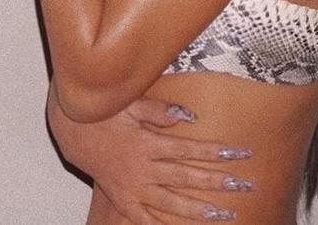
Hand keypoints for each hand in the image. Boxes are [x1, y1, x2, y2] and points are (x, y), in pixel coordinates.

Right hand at [47, 83, 254, 223]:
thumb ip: (160, 110)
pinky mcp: (121, 198)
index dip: (216, 152)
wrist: (73, 134)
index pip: (189, 149)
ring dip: (197, 210)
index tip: (242, 153)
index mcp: (147, 144)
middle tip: (244, 185)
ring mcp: (131, 187)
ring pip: (168, 202)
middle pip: (185, 178)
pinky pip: (141, 217)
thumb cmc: (106, 114)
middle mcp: (142, 169)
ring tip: (223, 214)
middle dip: (217, 182)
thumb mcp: (131, 105)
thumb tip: (189, 116)